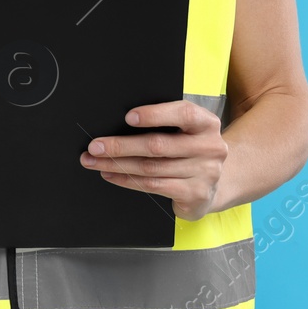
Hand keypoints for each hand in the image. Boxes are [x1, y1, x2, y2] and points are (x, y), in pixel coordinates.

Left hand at [82, 101, 227, 220]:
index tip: (128, 117)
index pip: (183, 114)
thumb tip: (120, 122)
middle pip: (158, 145)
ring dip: (117, 164)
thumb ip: (166, 123)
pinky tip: (111, 175)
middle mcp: (210, 147)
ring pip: (151, 168)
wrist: (213, 184)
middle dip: (121, 145)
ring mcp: (205, 173)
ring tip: (95, 161)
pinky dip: (127, 180)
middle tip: (95, 146)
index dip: (155, 115)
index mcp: (207, 123)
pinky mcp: (195, 194)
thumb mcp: (186, 131)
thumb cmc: (189, 149)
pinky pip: (153, 185)